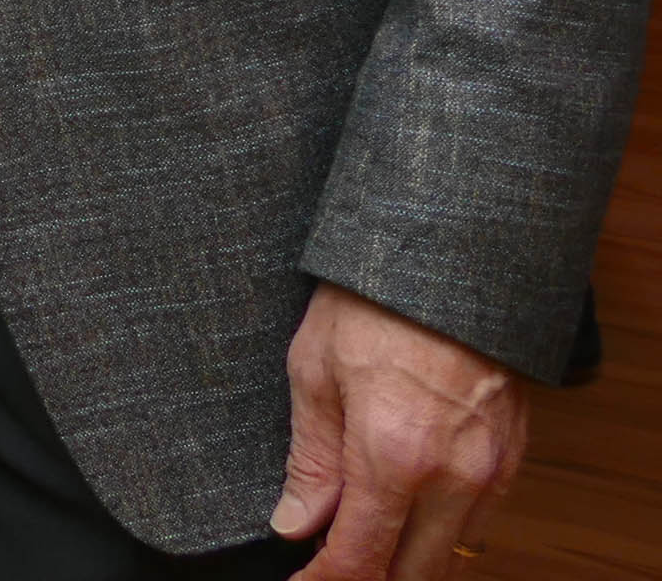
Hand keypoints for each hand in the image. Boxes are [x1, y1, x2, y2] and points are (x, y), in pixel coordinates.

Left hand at [270, 283, 523, 577]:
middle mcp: (452, 476)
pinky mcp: (512, 458)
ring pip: (450, 554)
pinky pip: (479, 522)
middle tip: (328, 566)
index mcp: (393, 457)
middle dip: (368, 580)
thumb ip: (310, 460)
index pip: (360, 559)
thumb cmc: (371, 303)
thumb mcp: (313, 373)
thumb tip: (295, 523)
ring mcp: (491, 470)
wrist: (447, 258)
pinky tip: (407, 515)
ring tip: (361, 541)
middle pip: (412, 573)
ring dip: (407, 562)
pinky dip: (441, 533)